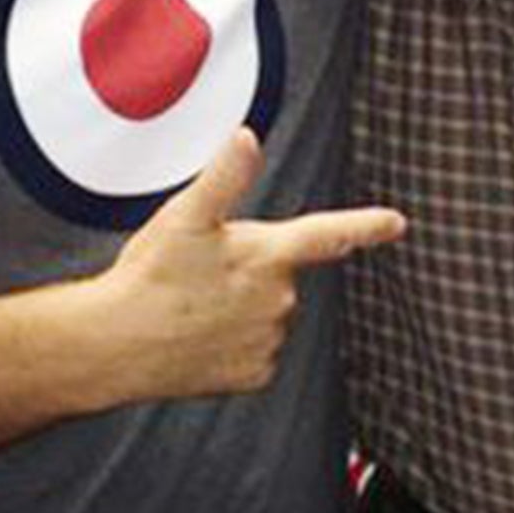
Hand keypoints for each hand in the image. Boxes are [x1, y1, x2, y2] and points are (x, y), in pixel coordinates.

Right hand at [101, 129, 404, 398]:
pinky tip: (199, 334)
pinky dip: (233, 341)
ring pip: (267, 311)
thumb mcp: (185, 215)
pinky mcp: (254, 374)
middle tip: (202, 270)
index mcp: (269, 256)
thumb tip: (248, 138)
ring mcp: (268, 341)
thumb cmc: (150, 277)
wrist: (115, 346)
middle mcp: (280, 301)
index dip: (367, 225)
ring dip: (240, 304)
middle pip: (280, 273)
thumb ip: (225, 177)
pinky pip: (255, 349)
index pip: (330, 234)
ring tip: (193, 302)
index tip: (397, 222)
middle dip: (251, 267)